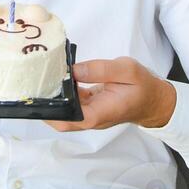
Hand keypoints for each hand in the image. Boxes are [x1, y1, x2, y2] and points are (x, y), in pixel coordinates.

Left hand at [45, 58, 175, 132]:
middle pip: (60, 119)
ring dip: (53, 98)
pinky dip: (63, 92)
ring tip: (42, 77)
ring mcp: (90, 115)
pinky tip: (59, 76)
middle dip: (45, 104)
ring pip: (64, 112)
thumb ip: (99, 69)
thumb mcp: (126, 70)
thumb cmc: (143, 86)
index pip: (68, 119)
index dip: (50, 110)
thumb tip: (73, 69)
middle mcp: (91, 118)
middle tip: (33, 83)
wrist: (154, 100)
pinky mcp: (90, 108)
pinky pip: (72, 103)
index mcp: (99, 113)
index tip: (38, 94)